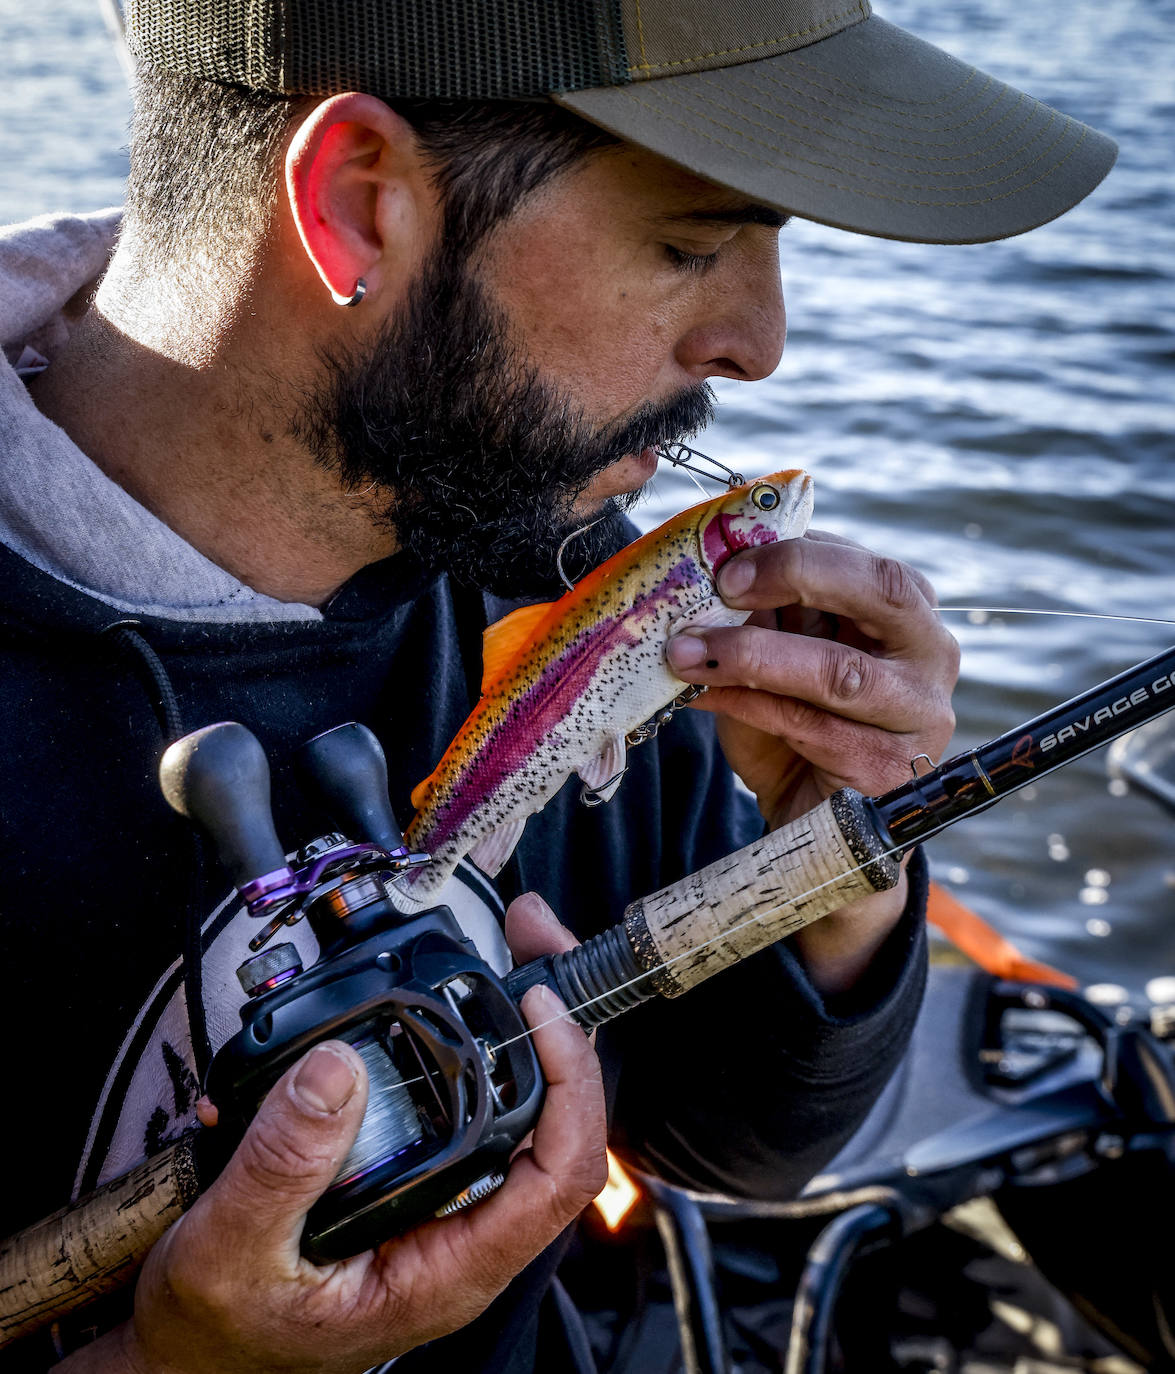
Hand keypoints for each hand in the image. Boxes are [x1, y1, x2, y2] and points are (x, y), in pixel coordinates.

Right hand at [69, 897, 604, 1373]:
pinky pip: (467, 1107)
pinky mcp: (419, 1180)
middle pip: (556, 1123)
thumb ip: (281, 1166)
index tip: (538, 1011)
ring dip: (517, 1025)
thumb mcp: (230, 1251)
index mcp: (449, 1270)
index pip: (559, 1176)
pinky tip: (452, 1003)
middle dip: (556, 1024)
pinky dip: (467, 1044)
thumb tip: (336, 1068)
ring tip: (508, 951)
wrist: (196, 1353)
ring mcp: (448, 1206)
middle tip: (529, 939)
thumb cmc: (223, 1327)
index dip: (570, 1084)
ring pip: (519, 1108)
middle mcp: (466, 1234)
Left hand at [666, 531, 958, 990]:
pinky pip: (810, 729)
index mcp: (909, 613)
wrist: (820, 827)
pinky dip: (746, 706)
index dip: (797, 553)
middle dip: (796, 578)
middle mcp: (932, 656)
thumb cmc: (799, 728)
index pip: (866, 562)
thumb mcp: (781, 657)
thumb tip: (709, 570)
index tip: (729, 560)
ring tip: (686, 651)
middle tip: (723, 586)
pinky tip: (701, 694)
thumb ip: (765, 617)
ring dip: (751, 655)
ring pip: (839, 671)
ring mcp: (920, 718)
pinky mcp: (890, 773)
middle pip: (882, 592)